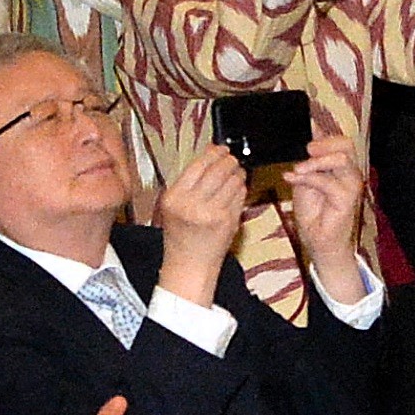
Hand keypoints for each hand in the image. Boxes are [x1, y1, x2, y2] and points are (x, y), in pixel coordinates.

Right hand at [156, 146, 247, 299]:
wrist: (189, 265)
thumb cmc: (181, 235)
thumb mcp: (174, 205)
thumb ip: (189, 181)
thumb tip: (210, 152)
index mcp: (174, 198)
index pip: (198, 165)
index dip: (213, 153)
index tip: (220, 149)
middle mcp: (192, 205)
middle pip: (218, 170)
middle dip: (229, 160)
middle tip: (231, 159)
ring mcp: (212, 214)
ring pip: (233, 181)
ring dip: (238, 173)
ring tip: (235, 174)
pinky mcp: (229, 222)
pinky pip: (240, 196)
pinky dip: (241, 189)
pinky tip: (236, 190)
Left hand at [281, 133, 371, 279]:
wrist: (317, 241)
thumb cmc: (313, 213)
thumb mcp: (305, 178)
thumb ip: (310, 159)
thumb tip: (310, 134)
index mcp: (341, 166)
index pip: (340, 141)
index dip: (323, 135)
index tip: (304, 137)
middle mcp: (350, 173)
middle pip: (346, 144)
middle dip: (323, 143)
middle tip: (306, 150)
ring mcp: (351, 185)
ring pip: (341, 159)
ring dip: (315, 162)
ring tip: (298, 170)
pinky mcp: (347, 199)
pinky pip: (328, 181)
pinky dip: (308, 178)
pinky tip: (293, 179)